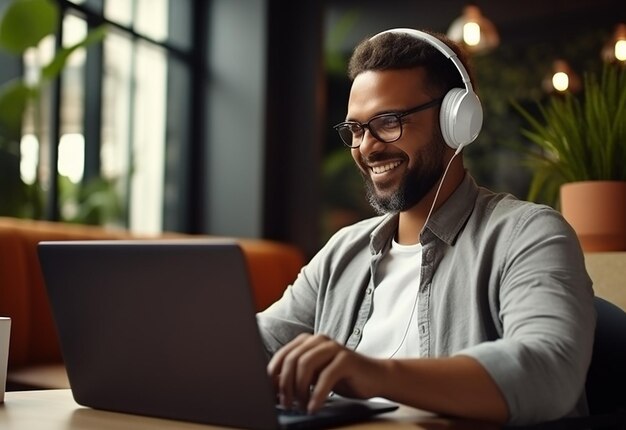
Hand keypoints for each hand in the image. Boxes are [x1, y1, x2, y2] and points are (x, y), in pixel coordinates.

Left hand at [267, 333, 386, 413]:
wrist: (375, 377)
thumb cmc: (341, 378)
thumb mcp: (314, 377)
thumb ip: (295, 377)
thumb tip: (272, 388)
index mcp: (307, 341)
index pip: (282, 355)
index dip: (273, 375)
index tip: (269, 395)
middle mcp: (319, 340)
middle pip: (292, 359)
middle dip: (285, 385)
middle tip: (286, 405)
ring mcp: (333, 347)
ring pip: (306, 364)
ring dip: (299, 389)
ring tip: (301, 406)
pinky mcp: (346, 358)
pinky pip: (326, 376)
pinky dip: (317, 394)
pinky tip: (314, 407)